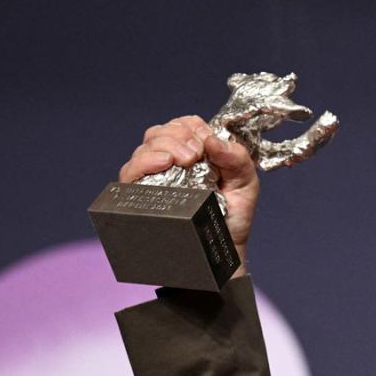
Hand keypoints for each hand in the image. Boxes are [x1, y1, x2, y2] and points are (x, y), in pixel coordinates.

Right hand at [118, 115, 259, 269]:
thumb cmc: (232, 218)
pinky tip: (162, 163)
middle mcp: (170, 161)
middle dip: (179, 136)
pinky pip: (130, 171)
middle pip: (162, 132)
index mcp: (194, 152)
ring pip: (146, 147)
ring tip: (183, 160)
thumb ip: (237, 157)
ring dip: (164, 146)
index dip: (193, 128)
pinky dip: (143, 162)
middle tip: (195, 155)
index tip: (206, 145)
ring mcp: (154, 177)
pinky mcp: (140, 195)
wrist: (221, 250)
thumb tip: (212, 140)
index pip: (185, 125)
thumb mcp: (246, 183)